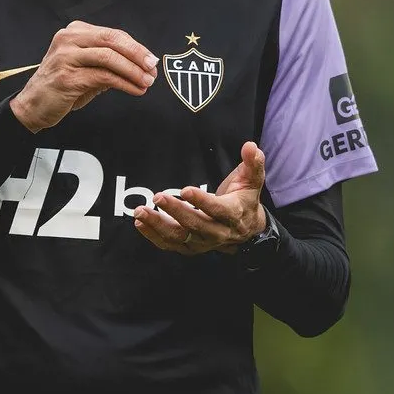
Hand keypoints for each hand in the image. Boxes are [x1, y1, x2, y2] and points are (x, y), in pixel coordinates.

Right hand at [9, 21, 157, 132]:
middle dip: (137, 55)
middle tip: (152, 68)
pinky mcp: (67, 77)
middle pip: (112, 40)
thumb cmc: (59, 87)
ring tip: (146, 82)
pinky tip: (134, 90)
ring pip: (109, 58)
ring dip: (133, 71)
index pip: (112, 34)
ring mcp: (66, 57)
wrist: (31, 106)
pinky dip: (123, 83)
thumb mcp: (85, 69)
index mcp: (74, 32)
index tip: (150, 59)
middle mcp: (68, 40)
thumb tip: (139, 66)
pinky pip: (103, 77)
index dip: (135, 47)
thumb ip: (108, 64)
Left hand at [134, 142, 267, 255]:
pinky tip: (140, 222)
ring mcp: (203, 242)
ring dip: (158, 225)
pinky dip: (153, 236)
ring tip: (141, 212)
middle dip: (175, 211)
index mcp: (233, 214)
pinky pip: (170, 244)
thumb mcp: (252, 180)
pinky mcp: (191, 247)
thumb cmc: (244, 199)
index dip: (201, 201)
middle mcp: (218, 232)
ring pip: (179, 237)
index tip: (185, 190)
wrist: (247, 228)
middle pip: (195, 225)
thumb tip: (250, 146)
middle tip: (157, 197)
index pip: (217, 210)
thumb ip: (252, 163)